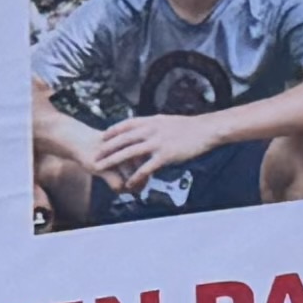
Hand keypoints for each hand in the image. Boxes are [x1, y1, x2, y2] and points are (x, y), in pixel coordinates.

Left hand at [88, 114, 216, 187]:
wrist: (206, 130)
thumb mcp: (168, 122)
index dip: (114, 130)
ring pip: (130, 152)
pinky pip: (147, 166)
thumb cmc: (190, 128)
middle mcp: (152, 130)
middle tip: (96, 154)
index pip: (127, 124)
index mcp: (152, 120)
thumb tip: (148, 128)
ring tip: (103, 168)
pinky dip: (136, 175)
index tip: (103, 136)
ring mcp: (158, 142)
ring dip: (114, 160)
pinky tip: (129, 182)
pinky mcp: (166, 155)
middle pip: (124, 138)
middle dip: (108, 147)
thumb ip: (156, 126)